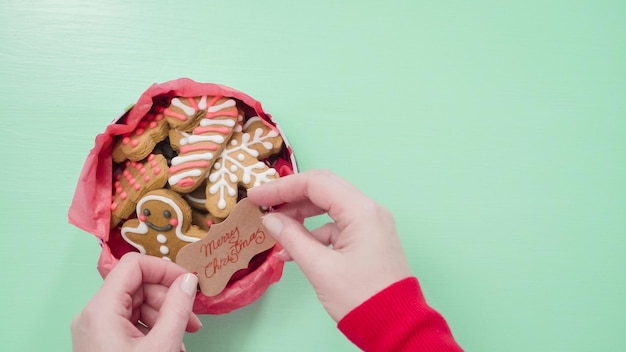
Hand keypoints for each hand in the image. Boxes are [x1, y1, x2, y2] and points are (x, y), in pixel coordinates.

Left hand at [71, 252, 201, 351]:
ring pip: (136, 305)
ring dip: (165, 316)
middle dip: (169, 299)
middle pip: (137, 286)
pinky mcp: (101, 342)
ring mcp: (95, 329)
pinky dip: (153, 329)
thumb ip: (177, 308)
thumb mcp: (162, 346)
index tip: (189, 282)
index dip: (164, 269)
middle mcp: (93, 315)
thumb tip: (188, 281)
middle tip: (193, 320)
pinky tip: (169, 346)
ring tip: (183, 339)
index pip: (133, 266)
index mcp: (101, 310)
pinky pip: (130, 323)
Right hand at [248, 170, 411, 321]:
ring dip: (301, 214)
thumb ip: (292, 238)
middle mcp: (369, 210)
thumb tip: (270, 219)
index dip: (281, 187)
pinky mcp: (368, 239)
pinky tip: (294, 251)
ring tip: (276, 229)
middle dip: (290, 195)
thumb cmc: (361, 298)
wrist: (395, 326)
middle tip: (263, 204)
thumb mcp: (320, 268)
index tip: (256, 196)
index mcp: (361, 211)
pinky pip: (336, 225)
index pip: (315, 183)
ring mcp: (370, 224)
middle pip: (323, 188)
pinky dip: (314, 233)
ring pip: (329, 206)